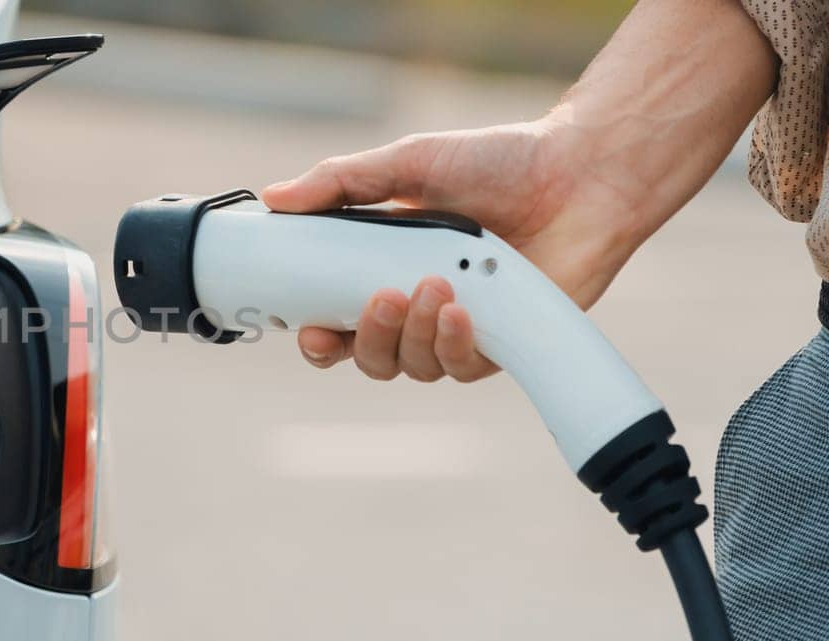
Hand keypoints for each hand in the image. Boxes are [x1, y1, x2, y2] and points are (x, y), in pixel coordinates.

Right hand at [263, 118, 648, 381]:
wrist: (580, 172)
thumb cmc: (497, 162)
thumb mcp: (407, 162)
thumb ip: (340, 183)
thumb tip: (274, 198)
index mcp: (382, 269)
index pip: (335, 324)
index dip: (316, 338)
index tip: (307, 330)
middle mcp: (416, 308)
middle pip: (368, 358)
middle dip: (366, 338)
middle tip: (380, 297)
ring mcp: (458, 331)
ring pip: (411, 367)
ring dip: (411, 334)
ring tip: (433, 286)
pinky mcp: (501, 345)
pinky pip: (460, 368)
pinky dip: (452, 343)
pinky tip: (460, 312)